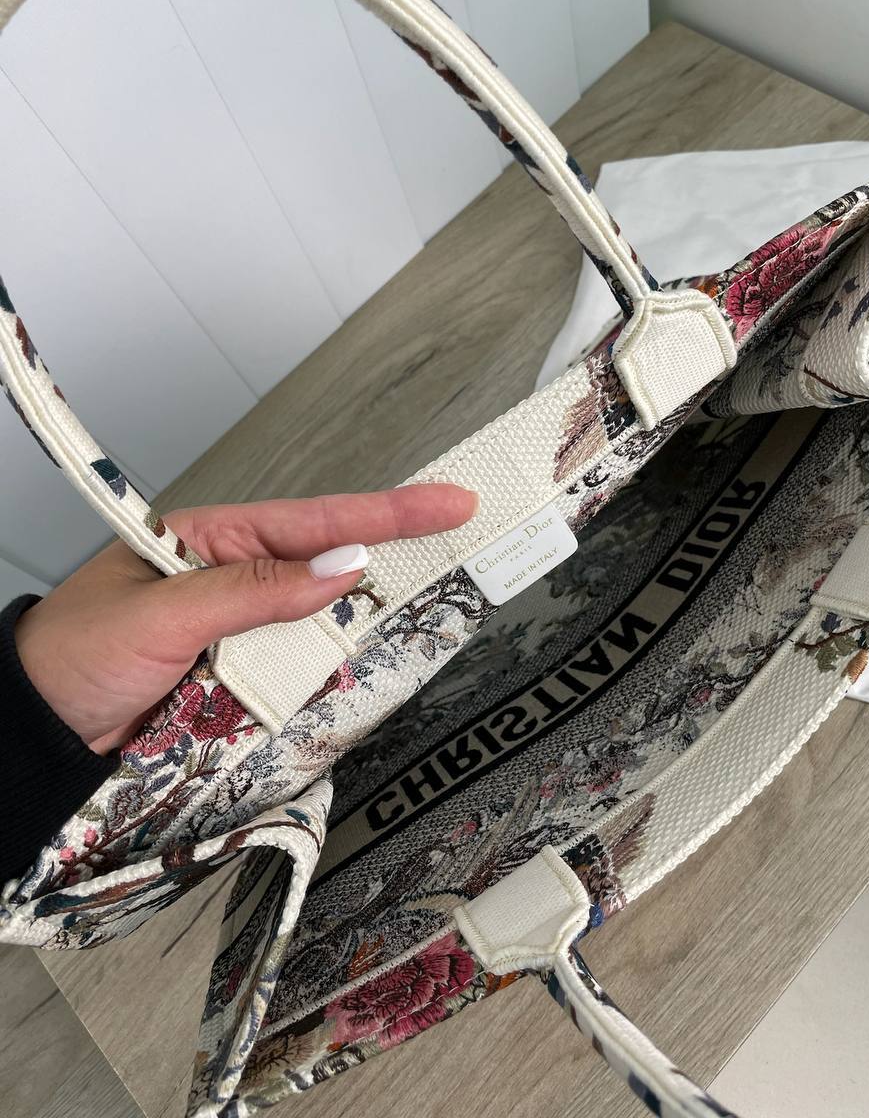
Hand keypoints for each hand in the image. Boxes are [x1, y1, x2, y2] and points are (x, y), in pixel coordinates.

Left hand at [14, 485, 476, 754]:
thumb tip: (339, 566)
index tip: (448, 502)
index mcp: (212, 541)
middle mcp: (232, 581)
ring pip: (317, 628)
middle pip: (328, 570)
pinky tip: (350, 676)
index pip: (313, 520)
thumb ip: (253, 590)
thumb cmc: (73, 654)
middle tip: (458, 555)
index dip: (385, 512)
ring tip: (418, 615)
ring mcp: (237, 634)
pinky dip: (321, 679)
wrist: (33, 734)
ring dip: (353, 632)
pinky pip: (293, 675)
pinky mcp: (234, 683)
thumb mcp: (164, 613)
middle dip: (390, 563)